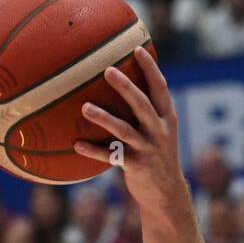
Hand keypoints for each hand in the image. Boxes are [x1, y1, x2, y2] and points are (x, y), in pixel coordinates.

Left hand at [75, 47, 184, 211]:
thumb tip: (126, 88)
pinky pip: (111, 156)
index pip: (160, 88)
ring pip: (124, 130)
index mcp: (167, 118)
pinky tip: (76, 145)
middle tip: (107, 70)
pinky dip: (94, 150)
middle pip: (142, 104)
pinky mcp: (136, 167)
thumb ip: (147, 113)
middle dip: (126, 86)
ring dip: (104, 118)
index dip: (150, 69)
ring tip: (85, 108)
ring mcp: (148, 149)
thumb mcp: (159, 132)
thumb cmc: (157, 157)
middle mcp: (159, 131)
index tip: (138, 49)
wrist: (167, 193)